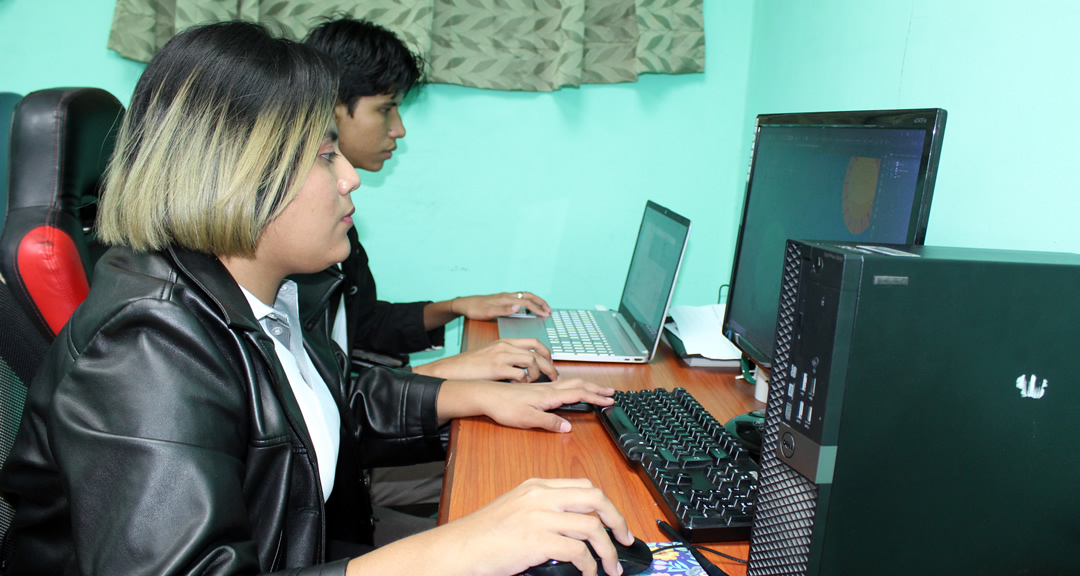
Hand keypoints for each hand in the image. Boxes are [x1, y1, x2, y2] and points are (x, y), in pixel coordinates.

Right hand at [355, 478, 630, 575]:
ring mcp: (539, 516)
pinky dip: (589, 565)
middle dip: (617, 520)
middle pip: (595, 498)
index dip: (606, 505)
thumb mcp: (515, 511)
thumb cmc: (482, 537)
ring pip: (592, 526)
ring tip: (611, 567)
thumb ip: (544, 511)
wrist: (457, 550)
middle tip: (625, 540)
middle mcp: (540, 495)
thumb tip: (576, 530)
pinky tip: (588, 574)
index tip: (616, 523)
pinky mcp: (537, 539)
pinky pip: (578, 551)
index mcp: (536, 486)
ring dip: (608, 550)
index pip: (584, 486)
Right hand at [413, 338, 556, 381]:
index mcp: (505, 342)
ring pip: (531, 361)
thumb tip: (523, 367)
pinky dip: (524, 381)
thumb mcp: (491, 355)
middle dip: (549, 365)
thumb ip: (507, 357)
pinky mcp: (496, 368)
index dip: (546, 353)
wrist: (452, 369)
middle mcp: (505, 346)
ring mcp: (501, 356)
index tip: (550, 364)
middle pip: (537, 352)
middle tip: (554, 377)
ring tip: (534, 382)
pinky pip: (520, 374)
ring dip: (537, 374)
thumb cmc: (470, 366)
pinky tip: (520, 385)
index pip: (534, 342)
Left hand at [436, 378, 615, 431]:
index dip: (595, 397)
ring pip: (570, 383)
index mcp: (549, 396)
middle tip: (611, 393)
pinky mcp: (536, 389)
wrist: (487, 395)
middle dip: (596, 389)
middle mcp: (548, 389)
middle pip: (578, 385)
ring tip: (597, 390)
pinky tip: (571, 390)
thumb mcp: (528, 419)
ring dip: (586, 386)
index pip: (578, 394)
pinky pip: (561, 385)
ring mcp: (542, 388)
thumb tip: (568, 427)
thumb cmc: (504, 407)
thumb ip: (549, 423)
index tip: (609, 400)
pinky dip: (574, 386)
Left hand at [453, 291, 551, 319]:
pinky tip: (527, 308)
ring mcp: (505, 297)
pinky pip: (519, 298)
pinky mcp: (502, 299)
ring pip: (524, 296)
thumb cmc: (475, 309)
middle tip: (549, 310)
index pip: (526, 302)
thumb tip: (519, 306)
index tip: (546, 315)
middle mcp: (507, 296)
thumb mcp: (488, 312)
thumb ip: (504, 310)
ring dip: (535, 301)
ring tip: (542, 308)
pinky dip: (527, 301)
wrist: (464, 304)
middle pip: (528, 296)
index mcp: (506, 299)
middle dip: (540, 302)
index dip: (537, 308)